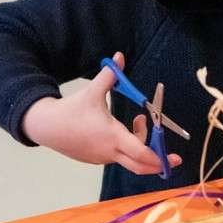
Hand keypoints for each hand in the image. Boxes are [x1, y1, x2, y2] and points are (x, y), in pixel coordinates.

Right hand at [21, 51, 181, 174]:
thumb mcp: (92, 92)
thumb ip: (109, 76)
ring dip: (141, 144)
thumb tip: (119, 56)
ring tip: (140, 120)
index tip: (174, 157)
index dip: (159, 156)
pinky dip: (128, 148)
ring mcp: (102, 158)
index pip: (141, 153)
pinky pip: (119, 157)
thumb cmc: (71, 110)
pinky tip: (125, 130)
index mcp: (112, 136)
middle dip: (159, 163)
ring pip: (130, 158)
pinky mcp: (96, 159)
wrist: (46, 127)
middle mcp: (109, 152)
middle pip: (140, 166)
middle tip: (175, 159)